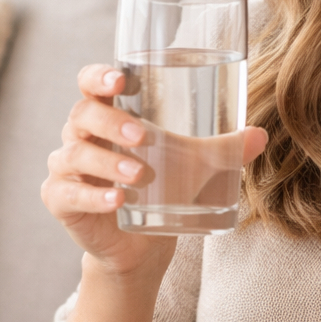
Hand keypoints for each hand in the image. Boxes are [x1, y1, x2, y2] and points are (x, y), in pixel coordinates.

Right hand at [41, 64, 266, 277]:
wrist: (143, 245)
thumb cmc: (163, 187)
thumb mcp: (196, 165)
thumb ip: (225, 149)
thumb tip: (259, 135)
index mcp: (107, 115)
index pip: (90, 83)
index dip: (99, 76)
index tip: (121, 80)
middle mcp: (80, 136)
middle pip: (82, 115)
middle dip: (111, 122)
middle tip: (143, 136)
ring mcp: (67, 169)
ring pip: (75, 154)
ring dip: (107, 162)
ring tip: (138, 175)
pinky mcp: (61, 201)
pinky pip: (67, 194)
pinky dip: (93, 197)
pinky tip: (117, 200)